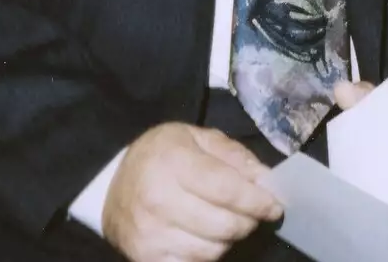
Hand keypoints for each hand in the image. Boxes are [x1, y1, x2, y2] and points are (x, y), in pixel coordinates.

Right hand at [102, 122, 282, 261]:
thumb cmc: (162, 156)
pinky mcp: (144, 257)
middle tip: (253, 214)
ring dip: (229, 239)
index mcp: (173, 161)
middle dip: (248, 221)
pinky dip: (207, 254)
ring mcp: (149, 233)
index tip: (274, 206)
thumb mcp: (198, 138)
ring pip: (212, 250)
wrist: (113, 185)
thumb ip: (234, 156)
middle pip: (223, 224)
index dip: (257, 201)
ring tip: (228, 222)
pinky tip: (206, 237)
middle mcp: (158, 198)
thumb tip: (266, 180)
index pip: (227, 190)